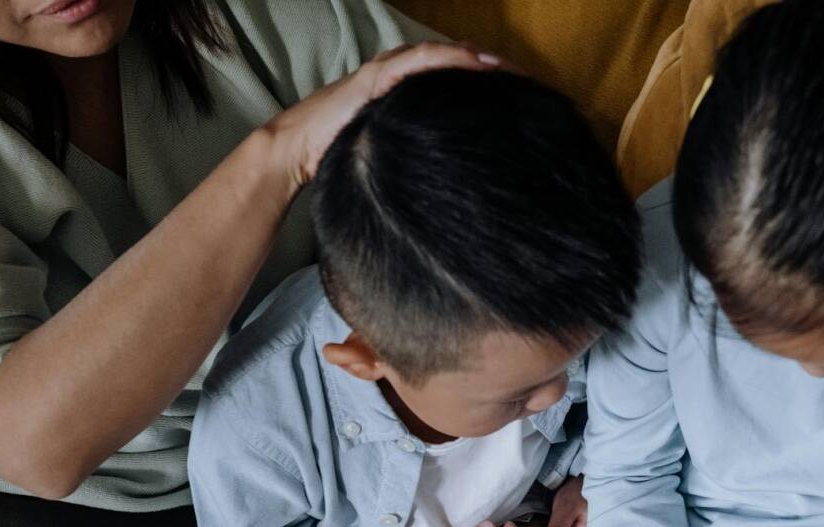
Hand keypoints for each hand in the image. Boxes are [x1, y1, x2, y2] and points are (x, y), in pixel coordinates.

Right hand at [261, 42, 498, 192]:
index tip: (520, 99)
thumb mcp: (392, 152)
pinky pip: (421, 60)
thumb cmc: (341, 156)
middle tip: (527, 83)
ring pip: (442, 56)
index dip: (485, 84)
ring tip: (509, 70)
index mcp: (404, 91)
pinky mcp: (376, 76)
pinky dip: (451, 58)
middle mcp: (398, 74)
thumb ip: (417, 151)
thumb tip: (454, 174)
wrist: (296, 151)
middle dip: (491, 70)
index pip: (452, 79)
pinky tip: (477, 63)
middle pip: (454, 63)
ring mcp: (386, 71)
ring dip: (478, 60)